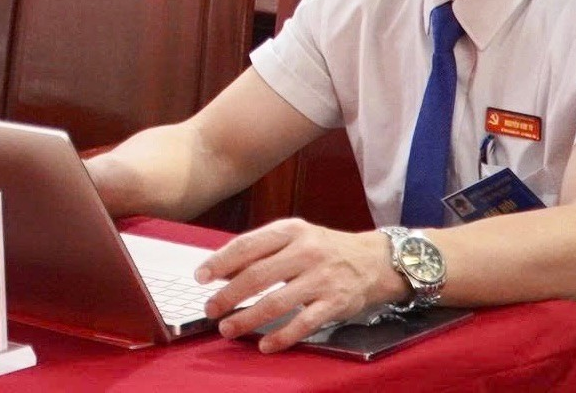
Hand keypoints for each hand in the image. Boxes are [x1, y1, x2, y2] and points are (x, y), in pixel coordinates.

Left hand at [197, 220, 404, 352]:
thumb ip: (260, 251)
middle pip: (258, 275)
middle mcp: (306, 251)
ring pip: (277, 302)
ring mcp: (322, 278)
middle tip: (210, 309)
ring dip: (248, 318)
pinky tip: (265, 345)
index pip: (247, 245)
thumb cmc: (323, 248)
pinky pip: (304, 324)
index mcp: (290, 230)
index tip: (201, 277)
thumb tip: (222, 271)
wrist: (374, 260)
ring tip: (228, 328)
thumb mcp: (293, 237)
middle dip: (229, 295)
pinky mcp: (336, 303)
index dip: (221, 262)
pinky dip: (282, 337)